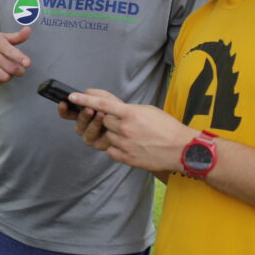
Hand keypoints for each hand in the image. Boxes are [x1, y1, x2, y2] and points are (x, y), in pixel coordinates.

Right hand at [0, 27, 31, 86]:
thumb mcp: (2, 37)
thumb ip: (17, 36)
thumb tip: (28, 30)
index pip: (11, 52)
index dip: (22, 59)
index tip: (28, 63)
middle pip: (11, 68)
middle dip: (19, 71)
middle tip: (20, 69)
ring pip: (4, 77)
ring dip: (10, 77)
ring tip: (8, 72)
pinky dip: (0, 82)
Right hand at [58, 89, 112, 150]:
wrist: (132, 123)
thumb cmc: (118, 110)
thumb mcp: (108, 98)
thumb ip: (96, 95)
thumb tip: (85, 93)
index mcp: (82, 115)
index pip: (67, 114)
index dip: (63, 110)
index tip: (63, 103)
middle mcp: (84, 127)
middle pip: (78, 124)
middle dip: (83, 115)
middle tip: (89, 108)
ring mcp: (91, 137)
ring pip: (86, 132)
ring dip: (94, 123)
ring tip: (102, 114)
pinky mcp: (100, 145)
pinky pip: (98, 140)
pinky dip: (103, 132)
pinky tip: (109, 126)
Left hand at [67, 90, 197, 171]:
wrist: (182, 149)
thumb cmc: (166, 127)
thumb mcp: (147, 110)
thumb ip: (126, 108)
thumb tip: (107, 105)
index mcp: (131, 113)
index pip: (102, 104)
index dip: (85, 99)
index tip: (72, 97)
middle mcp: (125, 128)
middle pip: (103, 121)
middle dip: (109, 120)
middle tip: (124, 123)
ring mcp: (125, 144)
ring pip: (107, 136)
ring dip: (114, 134)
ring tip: (133, 136)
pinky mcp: (127, 158)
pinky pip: (111, 150)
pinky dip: (116, 147)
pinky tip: (130, 146)